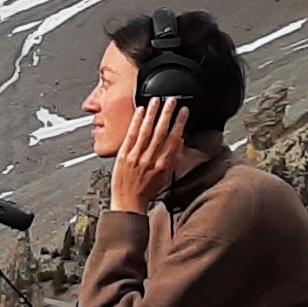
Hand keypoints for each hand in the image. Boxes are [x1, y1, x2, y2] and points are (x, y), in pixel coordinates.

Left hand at [110, 96, 189, 214]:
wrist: (127, 205)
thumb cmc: (146, 192)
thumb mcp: (165, 178)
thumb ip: (174, 159)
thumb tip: (180, 142)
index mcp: (162, 166)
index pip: (174, 140)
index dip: (180, 124)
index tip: (184, 112)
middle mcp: (149, 160)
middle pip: (161, 133)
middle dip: (167, 114)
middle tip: (172, 101)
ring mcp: (135, 157)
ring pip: (146, 131)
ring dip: (152, 114)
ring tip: (156, 101)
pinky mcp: (122, 156)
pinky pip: (130, 136)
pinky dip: (136, 122)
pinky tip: (140, 112)